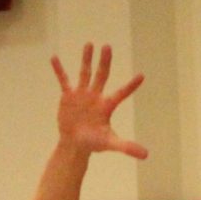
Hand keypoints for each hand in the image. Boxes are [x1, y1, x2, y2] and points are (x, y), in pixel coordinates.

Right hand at [52, 43, 147, 160]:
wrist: (75, 144)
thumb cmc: (94, 143)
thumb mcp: (111, 143)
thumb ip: (127, 147)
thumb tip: (146, 155)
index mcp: (107, 106)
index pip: (122, 93)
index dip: (131, 86)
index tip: (142, 76)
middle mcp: (96, 96)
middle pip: (102, 76)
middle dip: (104, 62)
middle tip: (107, 47)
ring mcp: (82, 94)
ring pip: (85, 73)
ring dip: (86, 60)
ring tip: (89, 44)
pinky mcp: (69, 96)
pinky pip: (64, 80)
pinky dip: (59, 70)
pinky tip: (54, 58)